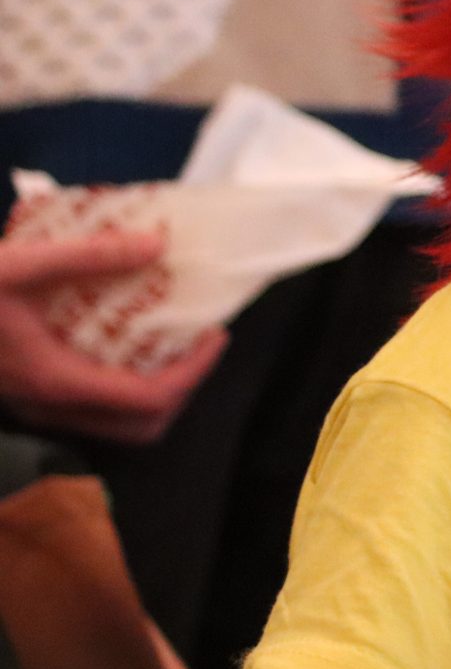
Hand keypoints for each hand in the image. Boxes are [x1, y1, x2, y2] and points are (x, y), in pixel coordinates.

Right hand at [0, 230, 227, 442]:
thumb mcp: (17, 264)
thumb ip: (89, 255)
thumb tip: (157, 243)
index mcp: (57, 378)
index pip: (150, 398)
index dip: (195, 371)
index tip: (214, 334)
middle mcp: (51, 404)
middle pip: (143, 426)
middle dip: (183, 387)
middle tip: (198, 341)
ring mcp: (37, 406)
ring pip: (116, 423)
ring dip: (154, 389)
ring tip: (169, 339)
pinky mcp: (27, 395)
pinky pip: (91, 407)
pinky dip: (121, 383)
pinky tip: (123, 339)